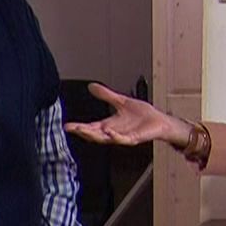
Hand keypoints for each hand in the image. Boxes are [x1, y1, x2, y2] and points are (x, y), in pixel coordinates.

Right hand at [64, 83, 189, 146]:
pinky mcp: (133, 139)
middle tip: (72, 129)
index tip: (67, 126)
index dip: (79, 127)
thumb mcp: (121, 101)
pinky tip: (108, 132)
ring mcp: (123, 137)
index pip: (91, 127)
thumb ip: (106, 95)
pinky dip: (114, 136)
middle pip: (94, 134)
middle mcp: (114, 132)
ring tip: (84, 130)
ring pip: (105, 139)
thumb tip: (91, 86)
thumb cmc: (142, 115)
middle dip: (83, 132)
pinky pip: (122, 139)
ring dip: (95, 136)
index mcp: (109, 125)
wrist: (159, 121)